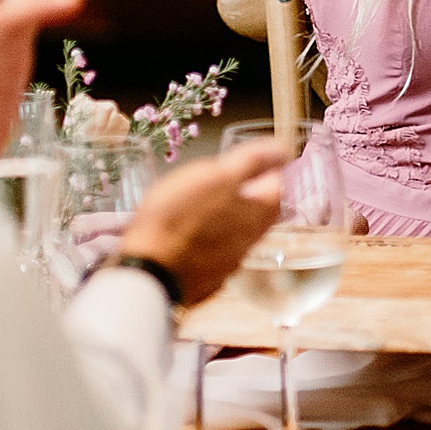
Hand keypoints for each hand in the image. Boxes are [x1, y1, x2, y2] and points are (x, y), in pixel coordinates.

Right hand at [119, 139, 286, 304]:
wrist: (148, 271)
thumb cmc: (179, 217)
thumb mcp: (216, 175)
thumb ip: (252, 161)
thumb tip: (282, 151)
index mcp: (261, 213)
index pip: (278, 180)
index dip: (262, 164)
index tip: (241, 158)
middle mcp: (252, 241)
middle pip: (257, 208)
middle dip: (242, 190)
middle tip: (216, 177)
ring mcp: (229, 263)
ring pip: (234, 230)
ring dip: (221, 214)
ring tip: (195, 202)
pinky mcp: (206, 278)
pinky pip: (212, 250)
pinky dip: (203, 236)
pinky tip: (183, 230)